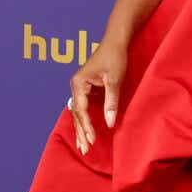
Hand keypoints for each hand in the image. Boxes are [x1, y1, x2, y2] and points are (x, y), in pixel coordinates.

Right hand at [67, 38, 128, 153]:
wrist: (115, 42)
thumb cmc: (115, 58)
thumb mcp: (114, 81)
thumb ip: (111, 102)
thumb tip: (110, 123)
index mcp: (78, 83)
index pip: (81, 110)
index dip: (87, 126)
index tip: (91, 140)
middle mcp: (76, 86)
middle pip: (76, 114)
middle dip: (81, 132)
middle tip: (85, 150)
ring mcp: (80, 87)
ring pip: (78, 112)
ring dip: (81, 128)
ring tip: (82, 146)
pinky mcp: (86, 88)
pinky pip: (83, 107)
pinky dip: (85, 120)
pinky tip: (86, 132)